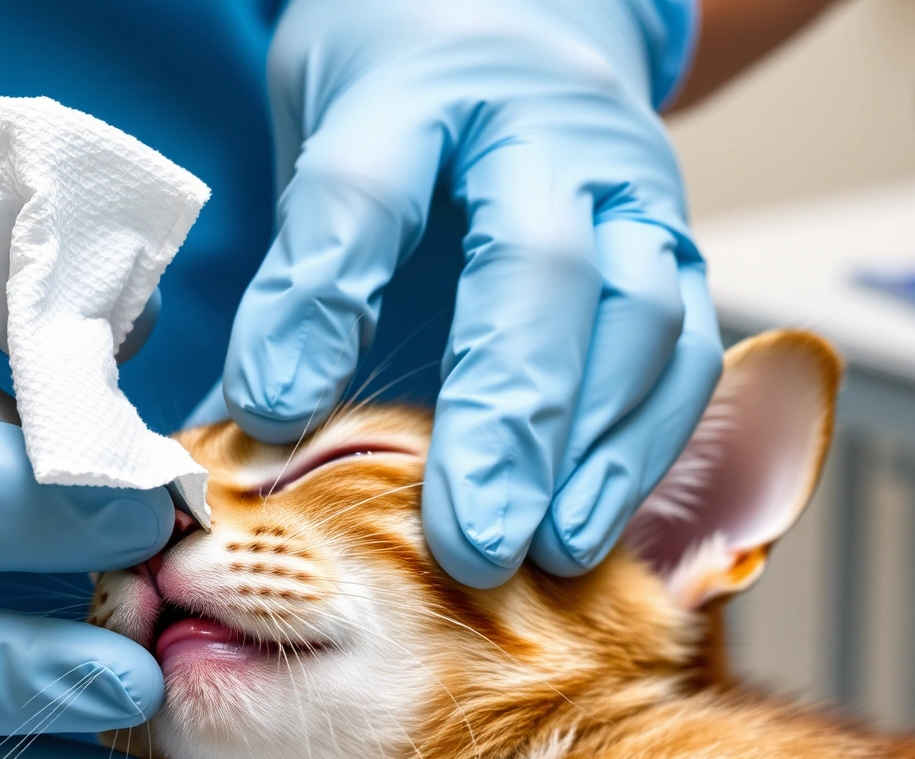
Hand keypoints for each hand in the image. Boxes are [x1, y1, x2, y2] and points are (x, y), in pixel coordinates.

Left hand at [224, 0, 722, 586]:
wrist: (525, 21)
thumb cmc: (405, 99)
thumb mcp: (320, 142)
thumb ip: (293, 281)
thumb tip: (228, 439)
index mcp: (418, 92)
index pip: (364, 194)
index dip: (320, 306)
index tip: (273, 412)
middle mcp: (542, 132)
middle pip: (537, 264)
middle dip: (507, 410)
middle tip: (471, 536)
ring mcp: (628, 187)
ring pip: (640, 312)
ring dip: (596, 446)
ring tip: (544, 549)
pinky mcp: (678, 247)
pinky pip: (685, 352)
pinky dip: (647, 448)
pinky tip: (593, 524)